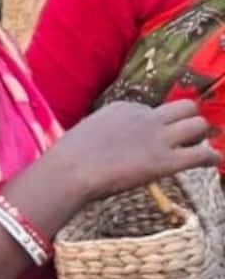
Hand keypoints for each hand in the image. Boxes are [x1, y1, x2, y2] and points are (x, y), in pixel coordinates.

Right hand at [58, 99, 214, 200]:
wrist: (68, 171)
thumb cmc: (67, 158)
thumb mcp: (89, 133)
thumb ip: (108, 133)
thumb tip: (114, 147)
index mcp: (125, 108)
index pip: (154, 109)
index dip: (157, 124)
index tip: (152, 138)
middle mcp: (146, 117)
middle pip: (186, 107)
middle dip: (189, 121)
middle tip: (184, 139)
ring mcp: (158, 138)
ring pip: (199, 125)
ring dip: (201, 137)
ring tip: (195, 150)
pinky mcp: (166, 161)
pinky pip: (203, 154)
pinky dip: (212, 158)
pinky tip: (213, 162)